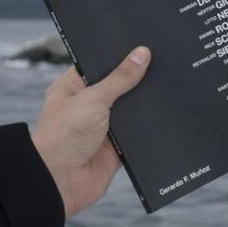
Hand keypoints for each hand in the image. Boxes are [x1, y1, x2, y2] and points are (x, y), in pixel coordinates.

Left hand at [30, 46, 150, 217]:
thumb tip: (141, 54)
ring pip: (130, 111)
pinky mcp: (115, 149)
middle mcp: (88, 106)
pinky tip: (164, 117)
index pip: (100, 65)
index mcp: (74, 87)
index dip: (119, 56)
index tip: (143, 44)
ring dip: (142, 107)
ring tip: (169, 86)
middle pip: (119, 88)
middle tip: (162, 63)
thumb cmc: (63, 136)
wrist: (58, 182)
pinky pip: (136, 136)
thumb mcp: (94, 99)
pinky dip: (146, 131)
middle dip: (136, 81)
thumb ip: (120, 78)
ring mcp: (102, 128)